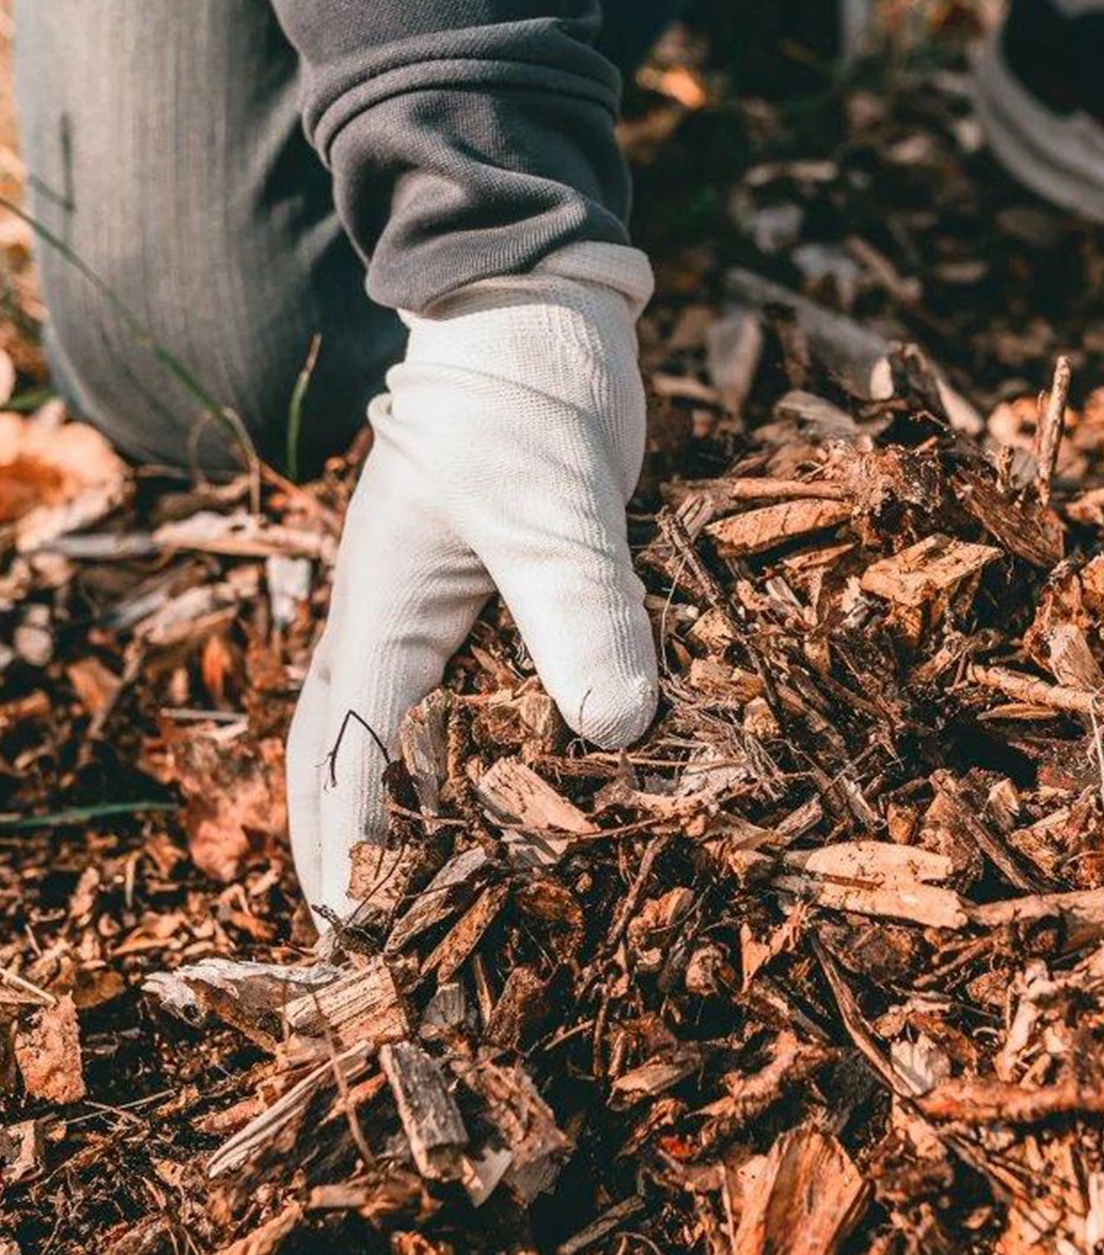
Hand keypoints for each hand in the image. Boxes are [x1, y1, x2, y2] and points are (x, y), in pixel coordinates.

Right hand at [287, 243, 657, 932]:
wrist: (538, 319)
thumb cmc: (525, 401)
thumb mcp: (551, 504)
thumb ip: (577, 607)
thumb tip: (614, 732)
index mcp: (381, 611)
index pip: (353, 751)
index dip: (357, 846)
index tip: (362, 933)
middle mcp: (390, 620)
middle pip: (339, 750)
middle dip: (344, 841)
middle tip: (359, 934)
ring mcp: (431, 609)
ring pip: (387, 725)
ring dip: (389, 804)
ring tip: (406, 885)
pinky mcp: (484, 597)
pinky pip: (454, 691)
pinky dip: (459, 749)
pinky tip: (496, 785)